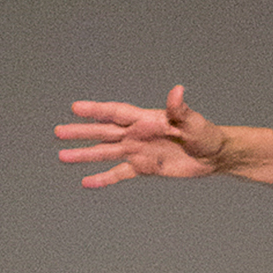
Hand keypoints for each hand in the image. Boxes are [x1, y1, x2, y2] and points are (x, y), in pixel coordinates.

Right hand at [55, 85, 234, 187]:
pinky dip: (104, 178)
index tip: (75, 107)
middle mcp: (138, 134)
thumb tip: (178, 90)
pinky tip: (87, 182)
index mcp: (147, 120)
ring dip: (85, 155)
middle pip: (104, 132)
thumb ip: (181, 109)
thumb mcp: (194, 122)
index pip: (117, 113)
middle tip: (58, 132)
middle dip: (82, 132)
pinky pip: (120, 174)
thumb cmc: (207, 134)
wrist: (214, 156)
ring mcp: (139, 151)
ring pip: (106, 153)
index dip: (97, 110)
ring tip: (62, 157)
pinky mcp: (145, 167)